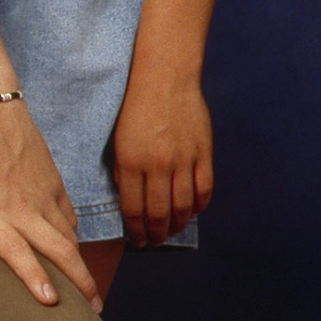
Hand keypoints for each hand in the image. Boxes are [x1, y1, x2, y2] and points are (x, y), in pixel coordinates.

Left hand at [0, 104, 99, 311]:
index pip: (19, 253)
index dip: (35, 278)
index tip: (52, 302)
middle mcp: (24, 210)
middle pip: (60, 251)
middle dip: (79, 283)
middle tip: (93, 311)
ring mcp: (44, 198)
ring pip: (70, 238)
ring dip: (83, 266)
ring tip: (91, 293)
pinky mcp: (55, 185)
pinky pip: (70, 219)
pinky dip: (76, 239)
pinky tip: (75, 253)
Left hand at [109, 70, 213, 248]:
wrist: (164, 78)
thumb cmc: (133, 107)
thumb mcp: (117, 140)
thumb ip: (123, 172)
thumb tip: (129, 202)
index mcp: (131, 161)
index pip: (133, 209)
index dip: (135, 230)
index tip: (135, 240)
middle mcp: (158, 164)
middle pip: (159, 212)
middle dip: (155, 233)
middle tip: (153, 242)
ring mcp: (183, 159)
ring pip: (183, 205)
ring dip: (177, 224)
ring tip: (171, 231)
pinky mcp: (203, 152)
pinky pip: (204, 188)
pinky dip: (199, 206)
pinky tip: (192, 213)